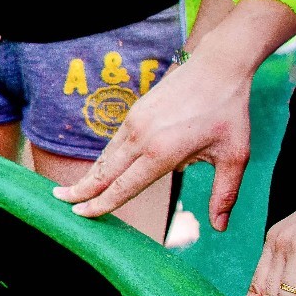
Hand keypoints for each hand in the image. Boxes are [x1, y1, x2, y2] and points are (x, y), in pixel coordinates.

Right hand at [54, 52, 251, 230]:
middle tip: (59, 201)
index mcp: (162, 153)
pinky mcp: (135, 113)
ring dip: (90, 175)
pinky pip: (114, 143)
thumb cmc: (229, 113)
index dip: (101, 203)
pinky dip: (104, 159)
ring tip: (72, 189)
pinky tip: (100, 168)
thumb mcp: (235, 156)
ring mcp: (135, 124)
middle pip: (105, 172)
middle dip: (81, 190)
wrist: (218, 67)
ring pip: (106, 157)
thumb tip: (220, 228)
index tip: (81, 214)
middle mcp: (142, 139)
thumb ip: (224, 194)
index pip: (124, 186)